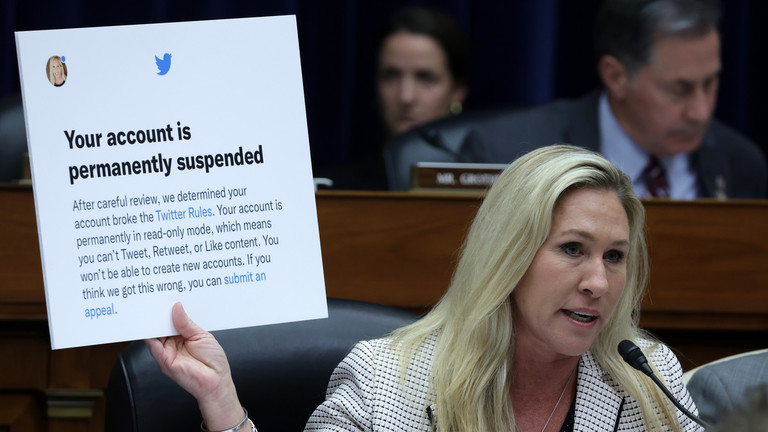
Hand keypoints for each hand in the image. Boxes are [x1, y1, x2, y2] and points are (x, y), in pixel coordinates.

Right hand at [146, 302, 244, 428]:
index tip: (164, 297)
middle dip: (157, 313)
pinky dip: (149, 335)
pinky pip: (152, 346)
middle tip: (154, 298)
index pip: (170, 320)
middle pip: (160, 326)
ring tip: (150, 307)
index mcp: (182, 336)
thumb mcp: (201, 335)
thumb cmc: (213, 361)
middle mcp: (172, 343)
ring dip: (151, 322)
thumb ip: (186, 323)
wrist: (216, 381)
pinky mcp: (164, 360)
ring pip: (153, 334)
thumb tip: (177, 307)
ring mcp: (166, 352)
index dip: (167, 310)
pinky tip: (151, 324)